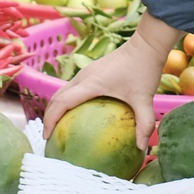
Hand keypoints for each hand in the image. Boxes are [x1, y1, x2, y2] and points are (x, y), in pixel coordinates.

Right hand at [43, 20, 173, 149]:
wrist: (146, 45)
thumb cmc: (144, 70)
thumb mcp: (144, 99)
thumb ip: (144, 124)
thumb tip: (142, 148)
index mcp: (91, 83)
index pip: (62, 102)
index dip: (50, 119)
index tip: (47, 137)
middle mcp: (83, 76)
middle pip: (57, 97)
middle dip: (49, 116)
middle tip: (49, 137)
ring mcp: (86, 72)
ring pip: (63, 91)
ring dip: (56, 108)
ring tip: (58, 129)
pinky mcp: (91, 72)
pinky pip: (72, 89)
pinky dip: (67, 102)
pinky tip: (76, 116)